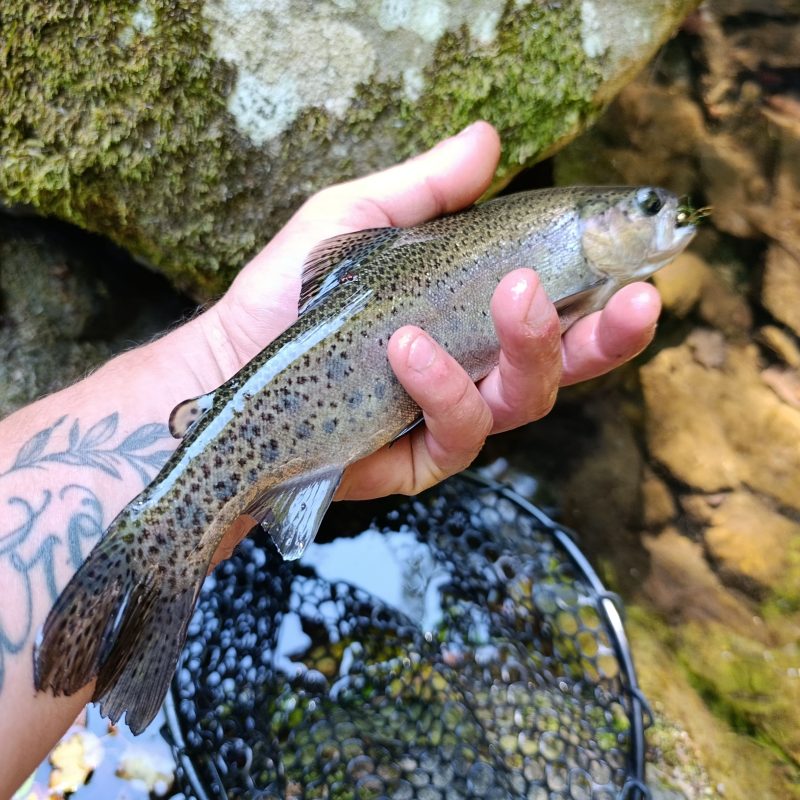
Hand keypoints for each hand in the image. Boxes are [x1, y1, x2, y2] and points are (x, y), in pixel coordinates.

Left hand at [200, 121, 660, 500]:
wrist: (233, 361)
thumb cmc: (295, 292)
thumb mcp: (360, 220)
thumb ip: (426, 189)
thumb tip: (489, 140)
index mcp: (475, 317)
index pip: (560, 309)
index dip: (608, 292)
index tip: (642, 262)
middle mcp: (476, 370)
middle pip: (566, 365)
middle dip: (610, 336)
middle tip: (634, 297)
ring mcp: (450, 416)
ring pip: (525, 401)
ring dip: (530, 350)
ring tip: (511, 298)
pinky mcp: (419, 457)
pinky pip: (458, 432)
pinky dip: (444, 388)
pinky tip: (413, 349)